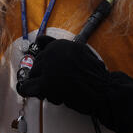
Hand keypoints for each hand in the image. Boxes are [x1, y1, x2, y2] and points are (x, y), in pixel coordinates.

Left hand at [17, 37, 132, 132]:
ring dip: (42, 84)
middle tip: (57, 83)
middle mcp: (52, 51)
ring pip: (33, 74)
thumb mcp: (79, 51)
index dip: (44, 59)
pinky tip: (36, 92)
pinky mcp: (46, 84)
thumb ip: (60, 46)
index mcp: (61, 44)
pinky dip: (29, 90)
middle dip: (43, 73)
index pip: (41, 45)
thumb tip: (39, 40)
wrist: (104, 89)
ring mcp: (48, 67)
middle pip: (37, 63)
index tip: (46, 66)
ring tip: (58, 89)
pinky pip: (28, 87)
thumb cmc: (95, 74)